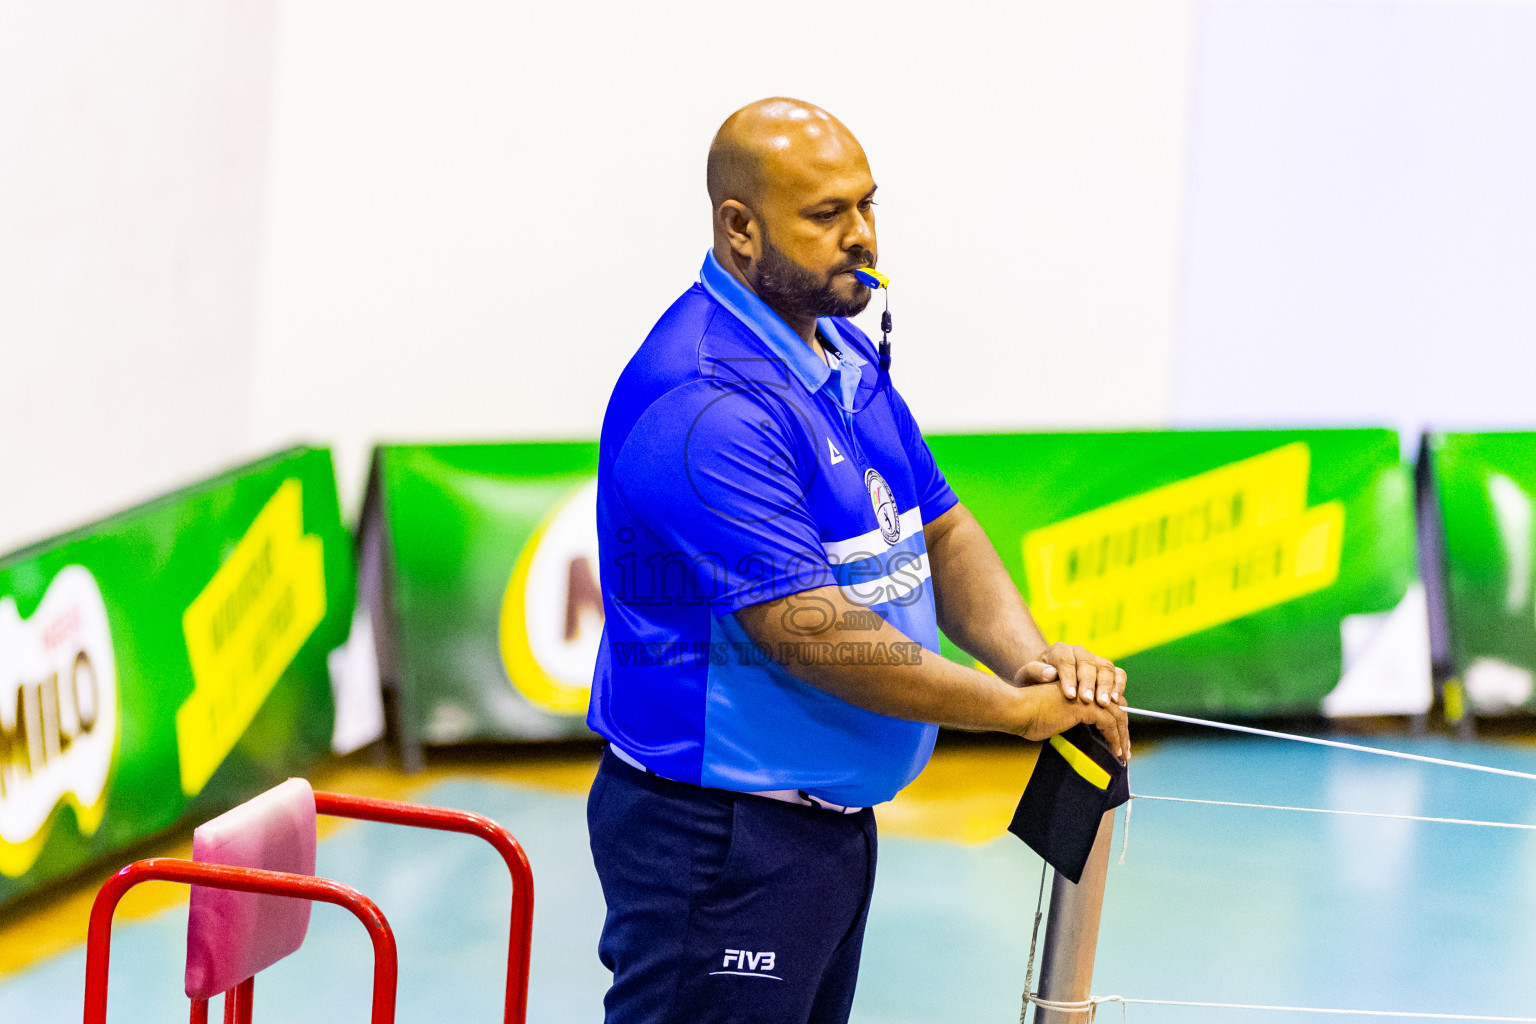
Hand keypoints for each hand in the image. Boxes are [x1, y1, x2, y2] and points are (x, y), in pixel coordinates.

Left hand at [1012, 642, 1126, 708]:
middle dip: (1089, 683)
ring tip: (1104, 702)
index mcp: (1059, 651)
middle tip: (1089, 700)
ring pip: (1105, 667)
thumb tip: (1050, 673)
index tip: (1070, 696)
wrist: (1047, 677)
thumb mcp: (1026, 676)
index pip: (1066, 661)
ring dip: (1106, 685)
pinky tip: (1115, 700)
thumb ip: (1034, 672)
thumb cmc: (1036, 680)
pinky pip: (1118, 673)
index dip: (1069, 678)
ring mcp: (1095, 659)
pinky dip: (1118, 685)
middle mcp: (1079, 652)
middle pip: (1088, 664)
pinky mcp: (1106, 669)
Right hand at [1012, 678, 1130, 761]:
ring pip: (1117, 715)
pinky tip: (1115, 751)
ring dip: (1122, 736)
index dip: (1115, 722)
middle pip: (1117, 708)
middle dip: (1123, 730)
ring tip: (1123, 754)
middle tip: (1125, 750)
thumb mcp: (1054, 716)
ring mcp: (1086, 697)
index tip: (1118, 741)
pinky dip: (1115, 738)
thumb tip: (1082, 733)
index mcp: (1080, 689)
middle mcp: (1086, 690)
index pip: (1107, 703)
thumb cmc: (1029, 715)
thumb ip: (1069, 719)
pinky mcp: (1085, 707)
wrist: (1018, 708)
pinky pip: (1109, 723)